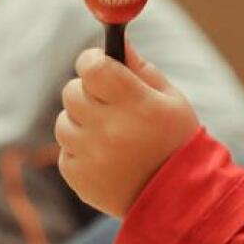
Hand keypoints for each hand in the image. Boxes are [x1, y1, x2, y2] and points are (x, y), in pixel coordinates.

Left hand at [56, 44, 198, 217]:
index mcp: (136, 105)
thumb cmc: (176, 141)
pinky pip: (65, 152)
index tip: (97, 65)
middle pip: (71, 92)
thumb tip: (117, 42)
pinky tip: (106, 158)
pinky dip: (80, 151)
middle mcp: (110, 130)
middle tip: (107, 104)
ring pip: (63, 122)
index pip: (93, 67)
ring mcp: (91, 156)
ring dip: (80, 123)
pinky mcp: (79, 179)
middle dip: (86, 92)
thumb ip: (141, 69)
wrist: (179, 200)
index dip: (91, 61)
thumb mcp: (170, 100)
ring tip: (108, 135)